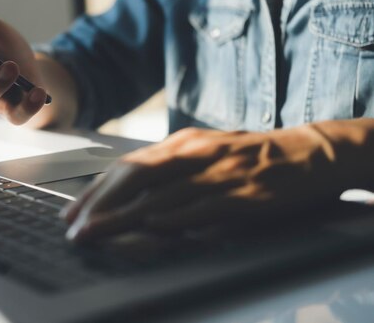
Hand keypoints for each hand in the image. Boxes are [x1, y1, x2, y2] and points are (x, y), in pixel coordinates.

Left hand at [62, 125, 343, 242]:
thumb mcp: (204, 153)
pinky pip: (203, 205)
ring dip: (124, 216)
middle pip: (135, 177)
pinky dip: (175, 217)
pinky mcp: (242, 190)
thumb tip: (133, 194)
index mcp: (180, 143)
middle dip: (99, 204)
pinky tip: (152, 227)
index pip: (127, 167)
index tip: (72, 212)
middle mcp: (192, 152)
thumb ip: (171, 171)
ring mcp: (216, 170)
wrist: (305, 151)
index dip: (96, 190)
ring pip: (161, 194)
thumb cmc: (250, 156)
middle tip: (75, 227)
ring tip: (97, 233)